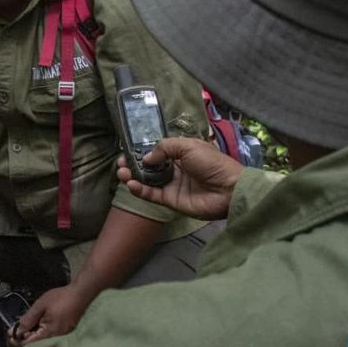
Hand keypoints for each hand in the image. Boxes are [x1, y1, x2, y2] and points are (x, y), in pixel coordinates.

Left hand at [13, 284, 92, 344]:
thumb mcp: (41, 305)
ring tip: (29, 327)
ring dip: (33, 338)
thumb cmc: (63, 298)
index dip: (16, 341)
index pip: (28, 346)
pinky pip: (50, 341)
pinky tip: (39, 328)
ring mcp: (63, 340)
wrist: (84, 294)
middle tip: (18, 329)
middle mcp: (57, 341)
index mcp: (49, 334)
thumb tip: (15, 332)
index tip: (10, 334)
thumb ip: (27, 319)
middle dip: (24, 340)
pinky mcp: (66, 337)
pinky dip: (42, 336)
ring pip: (42, 345)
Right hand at [116, 137, 242, 219]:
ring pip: (147, 181)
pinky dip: (139, 190)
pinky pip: (152, 195)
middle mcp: (174, 168)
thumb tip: (146, 158)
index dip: (141, 151)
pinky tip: (130, 184)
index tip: (127, 150)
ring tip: (121, 172)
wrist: (228, 189)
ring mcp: (172, 185)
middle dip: (133, 164)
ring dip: (132, 176)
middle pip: (148, 166)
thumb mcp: (188, 146)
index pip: (156, 151)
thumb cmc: (211, 163)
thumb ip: (164, 148)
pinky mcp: (171, 201)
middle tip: (120, 163)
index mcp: (181, 153)